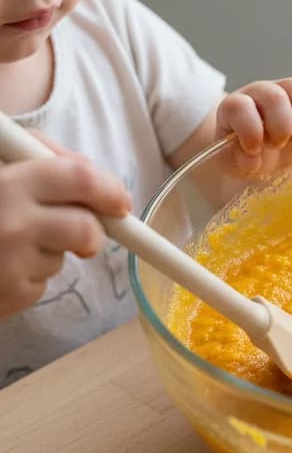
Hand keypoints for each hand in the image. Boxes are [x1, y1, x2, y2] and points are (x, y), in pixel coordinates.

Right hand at [0, 142, 131, 319]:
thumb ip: (37, 156)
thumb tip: (90, 170)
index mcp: (7, 183)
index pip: (79, 178)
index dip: (108, 188)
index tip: (119, 200)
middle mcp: (11, 224)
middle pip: (85, 228)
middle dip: (94, 231)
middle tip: (91, 233)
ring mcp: (9, 264)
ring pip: (63, 256)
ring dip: (52, 251)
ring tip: (10, 243)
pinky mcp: (8, 296)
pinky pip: (41, 283)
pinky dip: (28, 275)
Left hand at [216, 75, 291, 175]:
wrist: (263, 155)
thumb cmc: (245, 157)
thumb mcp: (234, 164)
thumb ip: (238, 161)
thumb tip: (252, 159)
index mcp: (233, 108)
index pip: (239, 106)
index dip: (250, 129)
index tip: (255, 150)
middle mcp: (258, 94)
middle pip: (275, 97)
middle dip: (282, 128)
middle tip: (279, 145)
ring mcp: (283, 91)